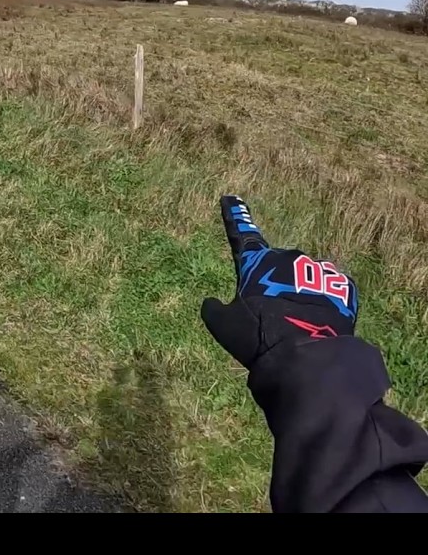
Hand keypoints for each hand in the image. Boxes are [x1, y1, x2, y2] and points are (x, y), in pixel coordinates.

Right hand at [201, 195, 359, 368]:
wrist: (306, 356)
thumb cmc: (258, 336)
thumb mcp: (222, 325)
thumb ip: (213, 308)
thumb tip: (211, 301)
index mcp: (258, 262)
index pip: (241, 233)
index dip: (233, 215)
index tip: (230, 197)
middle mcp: (289, 258)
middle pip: (278, 264)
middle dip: (274, 281)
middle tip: (271, 312)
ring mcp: (319, 269)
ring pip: (306, 277)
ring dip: (300, 292)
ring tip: (298, 323)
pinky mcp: (344, 286)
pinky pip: (330, 289)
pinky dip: (324, 302)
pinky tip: (318, 322)